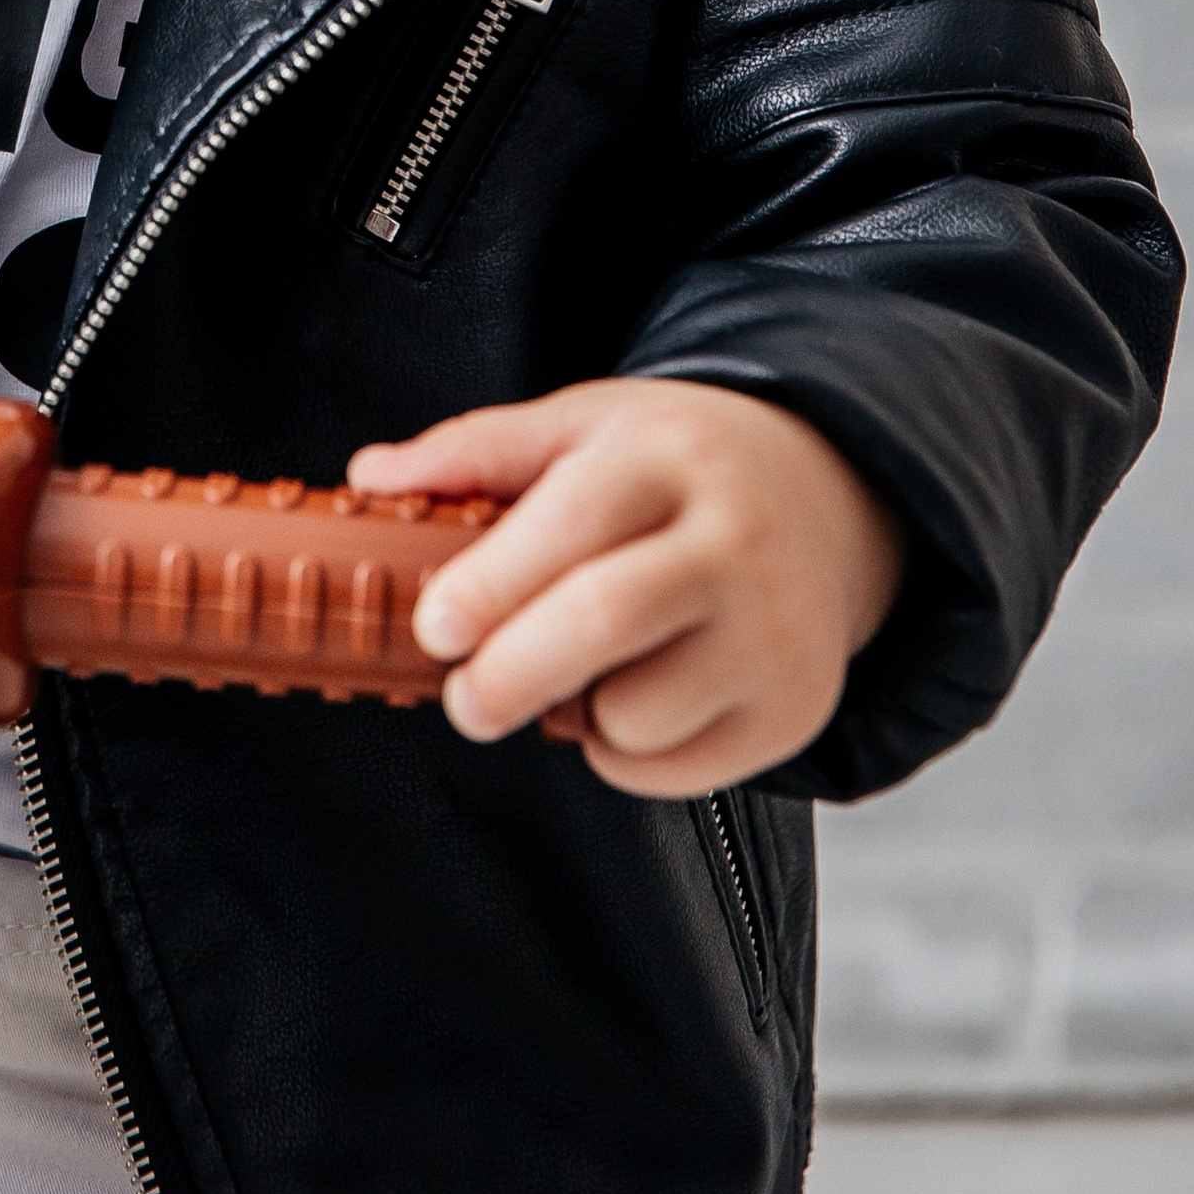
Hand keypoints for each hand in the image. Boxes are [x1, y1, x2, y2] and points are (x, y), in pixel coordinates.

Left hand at [346, 378, 905, 799]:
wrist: (824, 499)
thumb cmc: (673, 465)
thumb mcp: (584, 424)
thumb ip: (477, 451)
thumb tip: (370, 474)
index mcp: (668, 459)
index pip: (570, 523)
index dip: (490, 584)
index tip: (433, 628)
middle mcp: (736, 541)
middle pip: (604, 621)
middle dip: (510, 674)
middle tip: (464, 700)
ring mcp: (776, 630)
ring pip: (638, 713)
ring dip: (575, 714)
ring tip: (574, 674)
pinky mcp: (795, 707)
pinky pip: (677, 768)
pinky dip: (625, 752)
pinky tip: (631, 695)